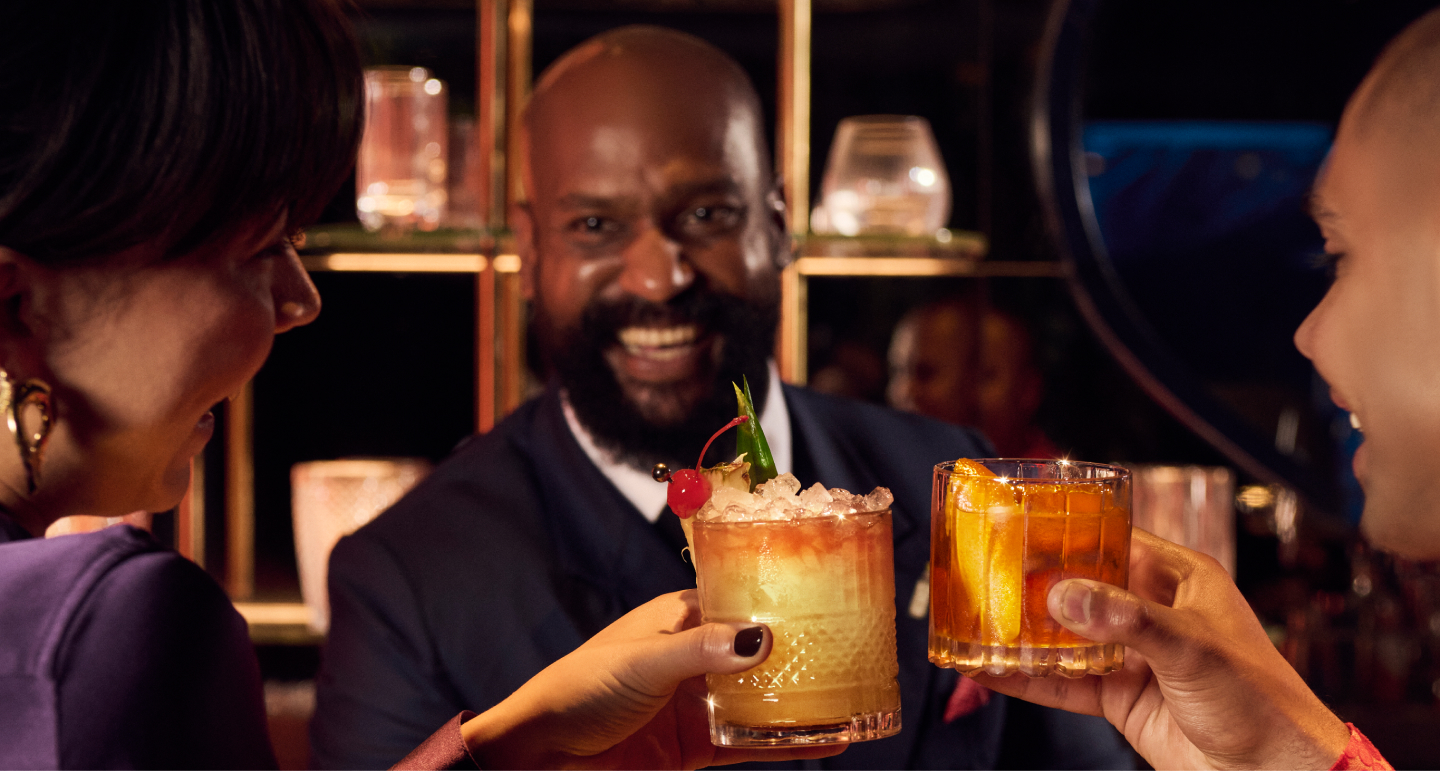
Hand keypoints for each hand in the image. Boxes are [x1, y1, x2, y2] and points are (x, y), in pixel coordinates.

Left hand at [460, 590, 845, 768]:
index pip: (737, 599)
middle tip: (856, 648)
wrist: (541, 755)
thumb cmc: (579, 689)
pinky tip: (829, 740)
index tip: (828, 596)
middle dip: (801, 650)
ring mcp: (697, 702)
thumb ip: (703, 650)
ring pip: (761, 697)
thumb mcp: (644, 661)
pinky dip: (788, 742)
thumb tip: (763, 637)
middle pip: (758, 649)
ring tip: (855, 696)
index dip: (779, 598)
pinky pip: (751, 741)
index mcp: (676, 618)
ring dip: (802, 699)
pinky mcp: (696, 746)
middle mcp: (692, 656)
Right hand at [970, 529, 1350, 769]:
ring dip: (1026, 633)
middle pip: (1083, 586)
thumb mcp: (1193, 647)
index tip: (1022, 525)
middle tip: (987, 575)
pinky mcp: (1121, 698)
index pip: (1117, 538)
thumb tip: (1062, 595)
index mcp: (1181, 579)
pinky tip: (994, 671)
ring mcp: (1134, 656)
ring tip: (978, 623)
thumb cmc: (1260, 700)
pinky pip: (1065, 682)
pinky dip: (1030, 678)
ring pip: (1067, 635)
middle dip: (1037, 584)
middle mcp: (1153, 610)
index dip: (1071, 531)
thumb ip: (1126, 620)